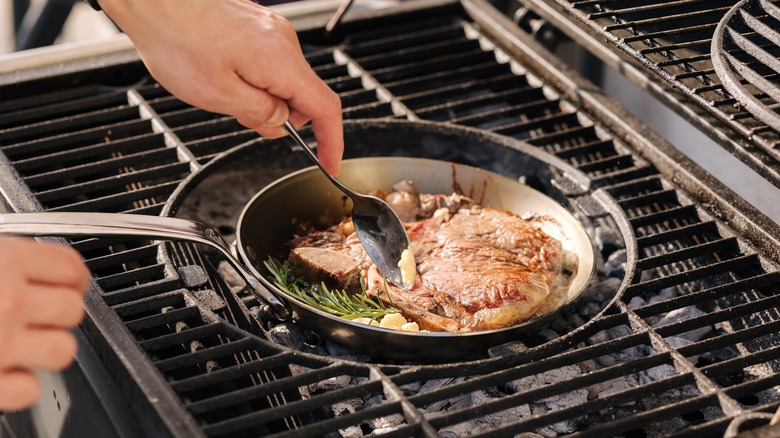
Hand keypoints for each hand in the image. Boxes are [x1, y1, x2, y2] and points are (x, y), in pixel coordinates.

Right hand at [0, 237, 89, 410]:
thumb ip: (6, 258)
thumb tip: (28, 260)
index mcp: (4, 260)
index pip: (70, 267)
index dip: (73, 277)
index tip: (69, 283)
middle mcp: (8, 301)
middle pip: (73, 309)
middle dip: (58, 314)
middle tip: (37, 315)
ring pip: (63, 350)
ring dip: (46, 350)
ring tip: (24, 344)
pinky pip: (28, 390)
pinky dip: (18, 386)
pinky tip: (5, 374)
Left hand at [99, 0, 343, 174]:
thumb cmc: (177, 38)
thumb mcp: (218, 94)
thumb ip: (259, 113)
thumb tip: (280, 121)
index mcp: (281, 62)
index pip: (326, 108)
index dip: (332, 141)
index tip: (330, 164)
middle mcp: (283, 42)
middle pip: (304, 95)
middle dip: (284, 118)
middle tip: (246, 121)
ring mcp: (271, 32)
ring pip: (284, 81)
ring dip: (265, 98)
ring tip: (225, 93)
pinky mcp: (257, 28)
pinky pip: (270, 64)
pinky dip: (256, 81)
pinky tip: (224, 77)